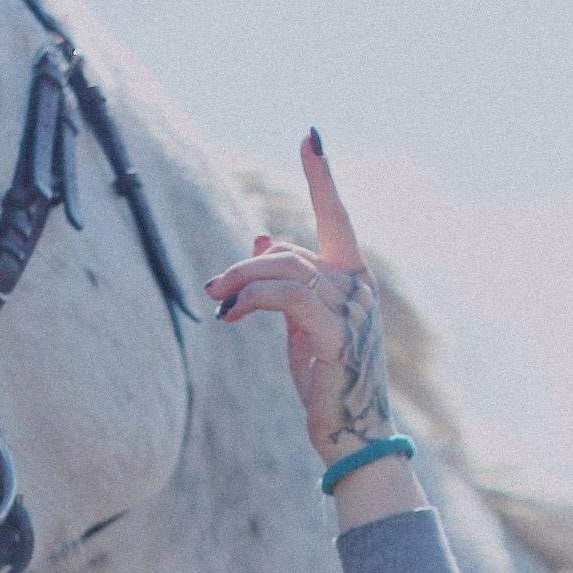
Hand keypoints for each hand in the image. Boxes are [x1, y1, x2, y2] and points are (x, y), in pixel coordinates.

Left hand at [204, 131, 393, 465]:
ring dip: (242, 282)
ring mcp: (353, 311)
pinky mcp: (338, 337)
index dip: (323, 177)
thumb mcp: (299, 325)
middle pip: (291, 252)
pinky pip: (289, 299)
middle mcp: (359, 289)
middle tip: (212, 287)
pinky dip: (254, 299)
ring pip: (286, 271)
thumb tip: (260, 239)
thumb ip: (284, 283)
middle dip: (245, 266)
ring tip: (217, 300)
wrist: (350, 436)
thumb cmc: (325, 383)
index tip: (310, 136)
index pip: (337, 218)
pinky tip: (232, 315)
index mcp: (355, 281)